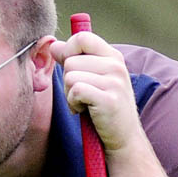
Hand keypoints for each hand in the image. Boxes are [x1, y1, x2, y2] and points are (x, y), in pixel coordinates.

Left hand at [50, 31, 142, 152]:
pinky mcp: (108, 100)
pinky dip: (73, 104)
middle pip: (70, 60)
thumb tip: (53, 45)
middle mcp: (116, 66)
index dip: (68, 50)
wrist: (124, 138)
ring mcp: (114, 82)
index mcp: (113, 56)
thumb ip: (75, 60)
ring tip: (84, 104)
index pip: (82, 38)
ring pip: (70, 76)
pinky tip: (83, 111)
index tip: (69, 68)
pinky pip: (75, 91)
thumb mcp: (94, 79)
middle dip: (67, 80)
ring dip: (70, 95)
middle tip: (81, 95)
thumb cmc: (105, 109)